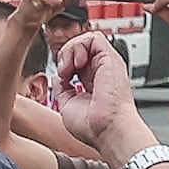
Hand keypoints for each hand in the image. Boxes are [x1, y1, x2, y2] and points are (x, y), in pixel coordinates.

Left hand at [39, 29, 147, 149]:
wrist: (108, 130)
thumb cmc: (94, 127)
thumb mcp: (68, 104)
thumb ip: (62, 87)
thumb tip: (58, 76)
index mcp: (93, 82)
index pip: (77, 61)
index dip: (64, 64)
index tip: (60, 78)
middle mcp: (101, 71)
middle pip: (80, 48)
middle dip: (65, 56)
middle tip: (63, 73)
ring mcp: (106, 64)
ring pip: (85, 40)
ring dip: (70, 50)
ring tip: (69, 69)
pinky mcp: (110, 58)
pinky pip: (93, 38)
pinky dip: (78, 46)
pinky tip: (75, 64)